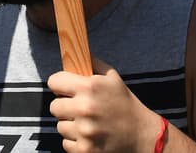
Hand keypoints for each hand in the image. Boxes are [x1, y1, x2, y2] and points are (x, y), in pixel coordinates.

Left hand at [47, 56, 161, 152]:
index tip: (65, 89)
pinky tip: (90, 136)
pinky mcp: (84, 150)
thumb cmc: (125, 104)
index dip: (59, 85)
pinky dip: (75, 141)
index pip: (54, 81)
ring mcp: (84, 132)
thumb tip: (75, 52)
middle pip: (54, 106)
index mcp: (90, 87)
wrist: (141, 135)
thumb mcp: (112, 77)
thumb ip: (91, 63)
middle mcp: (85, 109)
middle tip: (77, 108)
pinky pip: (66, 143)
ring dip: (71, 125)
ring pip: (60, 126)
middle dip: (64, 106)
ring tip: (87, 123)